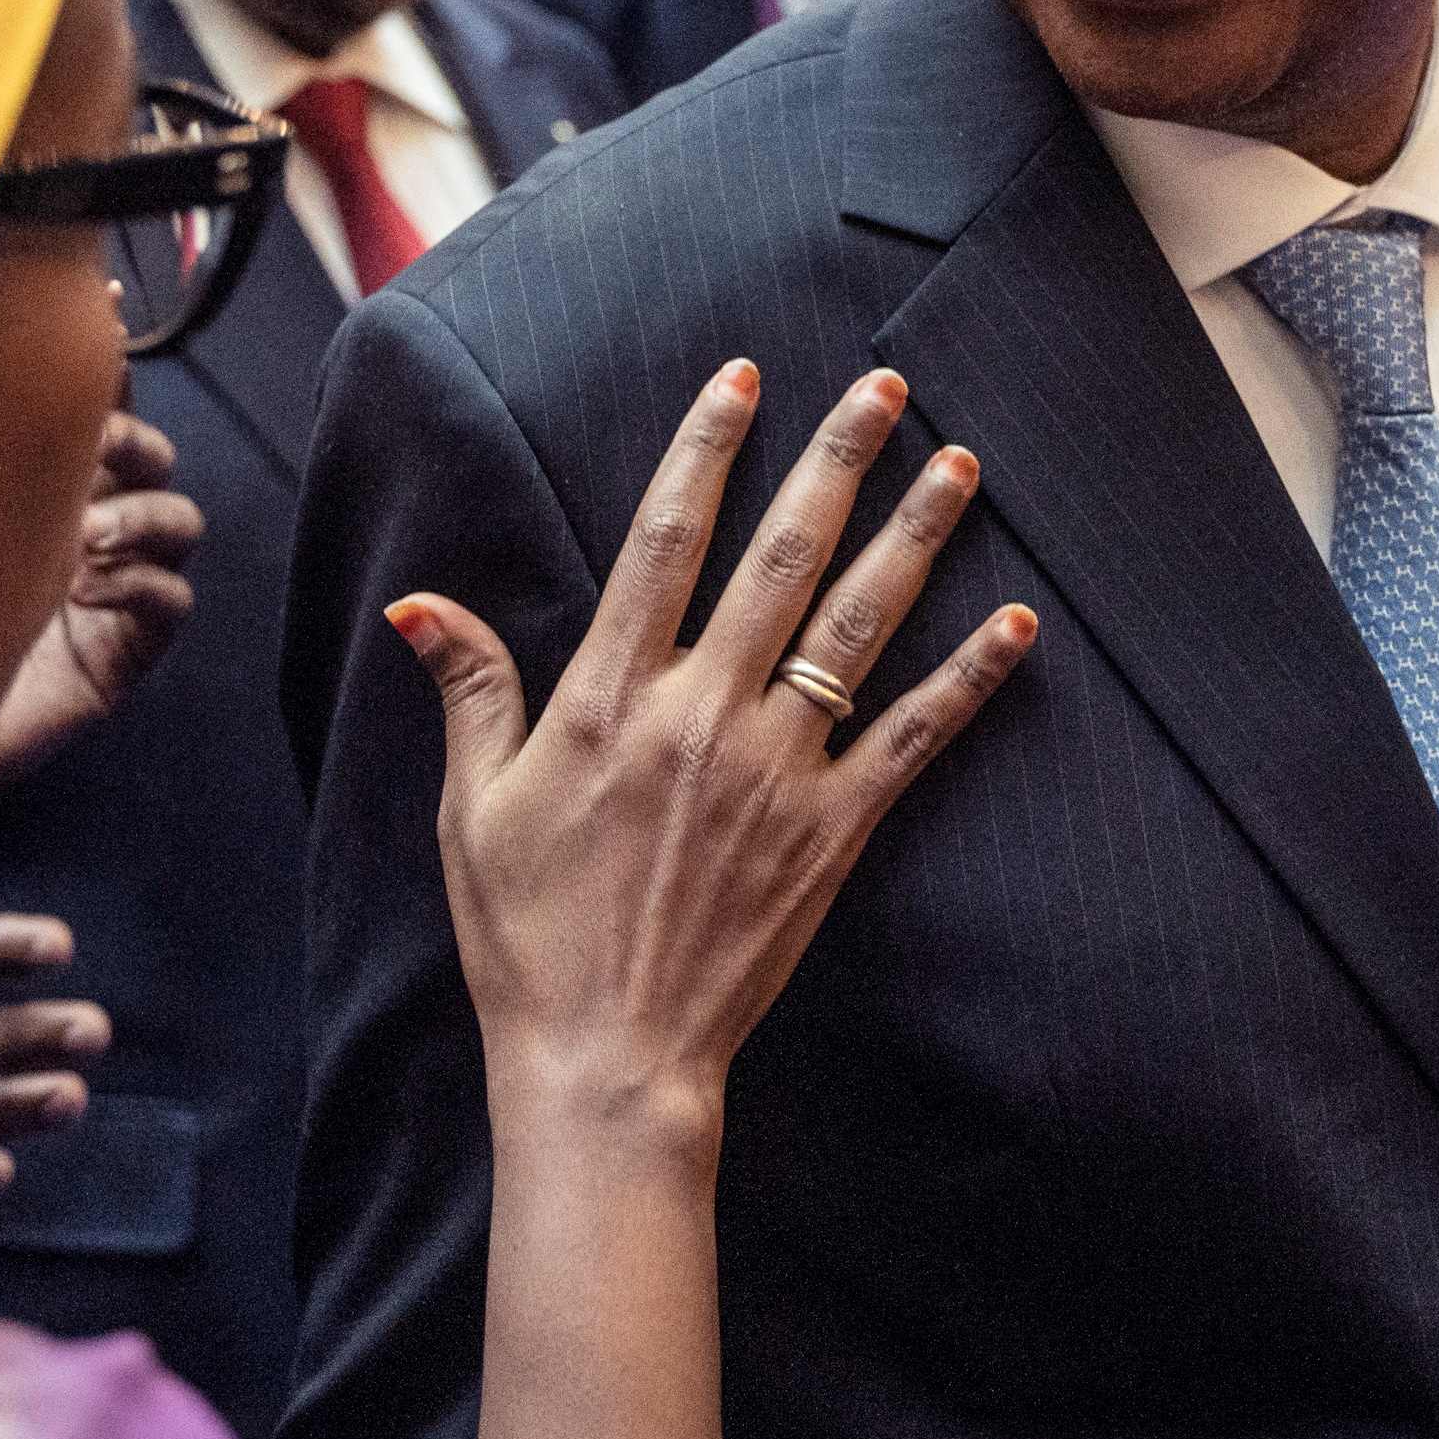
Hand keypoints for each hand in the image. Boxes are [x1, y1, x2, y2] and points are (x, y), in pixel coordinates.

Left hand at [0, 413, 201, 908]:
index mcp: (37, 490)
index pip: (95, 412)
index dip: (108, 370)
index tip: (97, 329)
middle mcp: (81, 531)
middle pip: (154, 458)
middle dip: (134, 442)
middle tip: (93, 451)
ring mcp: (109, 592)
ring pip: (180, 523)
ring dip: (142, 517)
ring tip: (85, 538)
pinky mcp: (120, 654)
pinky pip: (172, 604)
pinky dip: (141, 586)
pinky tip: (84, 594)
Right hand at [389, 361, 1035, 1153]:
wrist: (607, 1060)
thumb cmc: (529, 938)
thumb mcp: (473, 809)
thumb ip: (471, 692)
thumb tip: (420, 604)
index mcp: (610, 697)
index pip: (664, 538)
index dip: (706, 449)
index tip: (743, 377)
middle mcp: (701, 715)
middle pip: (781, 557)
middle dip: (836, 461)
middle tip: (885, 387)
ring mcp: (775, 772)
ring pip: (858, 627)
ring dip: (914, 537)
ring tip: (960, 463)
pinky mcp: (832, 834)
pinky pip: (913, 739)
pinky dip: (970, 680)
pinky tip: (1018, 624)